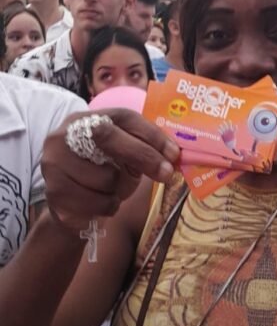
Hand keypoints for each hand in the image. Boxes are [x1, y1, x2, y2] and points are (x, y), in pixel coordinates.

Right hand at [42, 108, 179, 229]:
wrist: (71, 205)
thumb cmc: (103, 174)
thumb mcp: (124, 157)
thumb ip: (144, 150)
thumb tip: (174, 155)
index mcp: (87, 119)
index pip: (124, 118)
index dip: (151, 135)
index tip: (174, 154)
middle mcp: (65, 134)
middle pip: (110, 137)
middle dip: (144, 156)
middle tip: (166, 174)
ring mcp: (54, 161)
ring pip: (104, 177)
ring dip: (119, 190)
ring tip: (111, 190)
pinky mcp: (53, 189)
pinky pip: (95, 202)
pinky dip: (107, 207)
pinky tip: (100, 203)